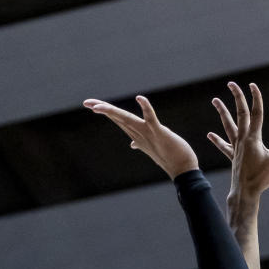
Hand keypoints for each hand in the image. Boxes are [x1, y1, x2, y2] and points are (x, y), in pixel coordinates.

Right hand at [83, 95, 198, 178]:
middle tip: (86, 103)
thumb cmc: (170, 157)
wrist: (182, 169)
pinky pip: (151, 118)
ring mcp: (148, 133)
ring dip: (113, 112)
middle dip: (102, 109)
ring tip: (99, 106)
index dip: (105, 111)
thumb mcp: (152, 147)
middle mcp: (139, 134)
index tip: (91, 105)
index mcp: (136, 135)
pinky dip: (146, 108)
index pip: (118, 120)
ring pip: (128, 119)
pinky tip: (140, 98)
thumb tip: (133, 144)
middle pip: (118, 118)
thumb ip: (141, 143)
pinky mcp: (159, 132)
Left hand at [209, 81, 268, 200]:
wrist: (245, 192)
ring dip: (222, 112)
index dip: (255, 98)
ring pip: (228, 125)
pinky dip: (217, 140)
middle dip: (237, 98)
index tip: (252, 85)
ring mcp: (236, 148)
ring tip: (215, 100)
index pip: (256, 113)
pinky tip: (210, 134)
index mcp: (253, 138)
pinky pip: (224, 146)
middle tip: (231, 84)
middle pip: (240, 114)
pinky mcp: (233, 157)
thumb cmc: (261, 178)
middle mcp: (243, 139)